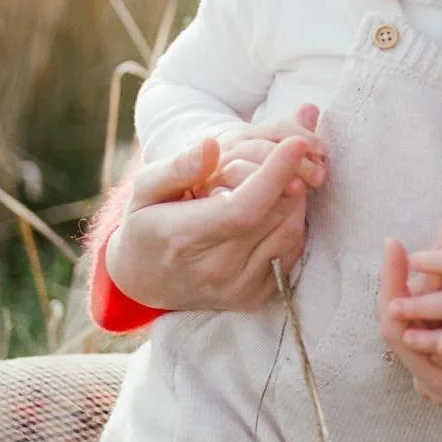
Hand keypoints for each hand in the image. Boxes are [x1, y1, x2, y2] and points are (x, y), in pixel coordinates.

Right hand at [105, 113, 319, 312]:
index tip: (294, 144)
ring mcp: (238, 288)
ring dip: (294, 199)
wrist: (146, 281)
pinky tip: (274, 209)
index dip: (275, 175)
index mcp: (184, 238)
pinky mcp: (256, 297)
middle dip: (288, 178)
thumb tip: (212, 144)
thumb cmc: (147, 225)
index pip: (243, 209)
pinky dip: (291, 223)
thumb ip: (177, 167)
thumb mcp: (146, 190)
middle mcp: (214, 270)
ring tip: (275, 182)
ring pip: (290, 232)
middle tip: (281, 157)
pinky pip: (291, 251)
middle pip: (274, 216)